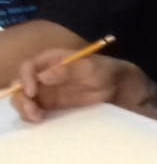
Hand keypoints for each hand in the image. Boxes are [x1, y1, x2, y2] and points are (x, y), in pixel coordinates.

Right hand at [11, 52, 141, 122]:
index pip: (28, 67)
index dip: (25, 79)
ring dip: (24, 109)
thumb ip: (68, 70)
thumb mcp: (89, 67)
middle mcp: (42, 74)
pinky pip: (33, 109)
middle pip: (20, 85)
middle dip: (21, 98)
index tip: (31, 92)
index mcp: (51, 60)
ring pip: (23, 99)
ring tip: (37, 117)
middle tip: (33, 111)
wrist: (114, 84)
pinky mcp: (48, 103)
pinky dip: (31, 115)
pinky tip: (40, 119)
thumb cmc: (102, 69)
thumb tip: (43, 76)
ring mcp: (44, 90)